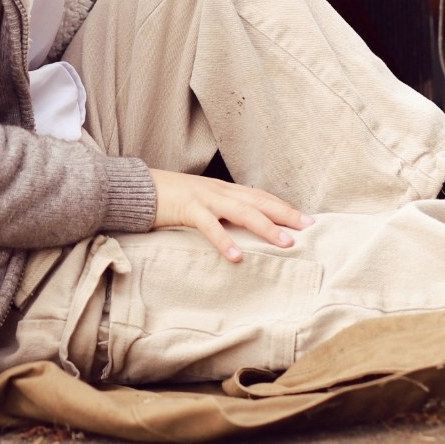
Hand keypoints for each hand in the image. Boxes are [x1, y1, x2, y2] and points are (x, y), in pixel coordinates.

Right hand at [150, 168, 311, 261]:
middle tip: (308, 227)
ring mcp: (204, 198)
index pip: (260, 196)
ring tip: (285, 243)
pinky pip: (209, 226)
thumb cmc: (168, 198)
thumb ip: (219, 212)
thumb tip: (240, 231)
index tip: (306, 219)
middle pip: (259, 201)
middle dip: (285, 214)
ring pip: (242, 211)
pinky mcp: (187, 208)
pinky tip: (236, 256)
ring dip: (265, 227)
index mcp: (223, 189)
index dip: (283, 207)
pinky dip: (224, 241)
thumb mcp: (199, 202)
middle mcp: (219, 191)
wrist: (136, 187)